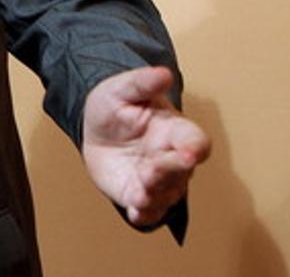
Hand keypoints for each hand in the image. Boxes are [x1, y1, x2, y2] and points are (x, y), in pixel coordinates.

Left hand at [82, 66, 210, 226]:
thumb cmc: (115, 106)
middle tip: (150, 170)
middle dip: (169, 173)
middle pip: (183, 172)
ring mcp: (158, 179)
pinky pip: (149, 211)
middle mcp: (171, 158)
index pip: (195, 141)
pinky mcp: (139, 194)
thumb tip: (163, 73)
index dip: (194, 148)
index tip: (188, 153)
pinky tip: (136, 213)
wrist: (94, 128)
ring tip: (141, 194)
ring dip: (156, 195)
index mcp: (174, 130)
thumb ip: (142, 82)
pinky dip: (145, 215)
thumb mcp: (121, 89)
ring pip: (167, 194)